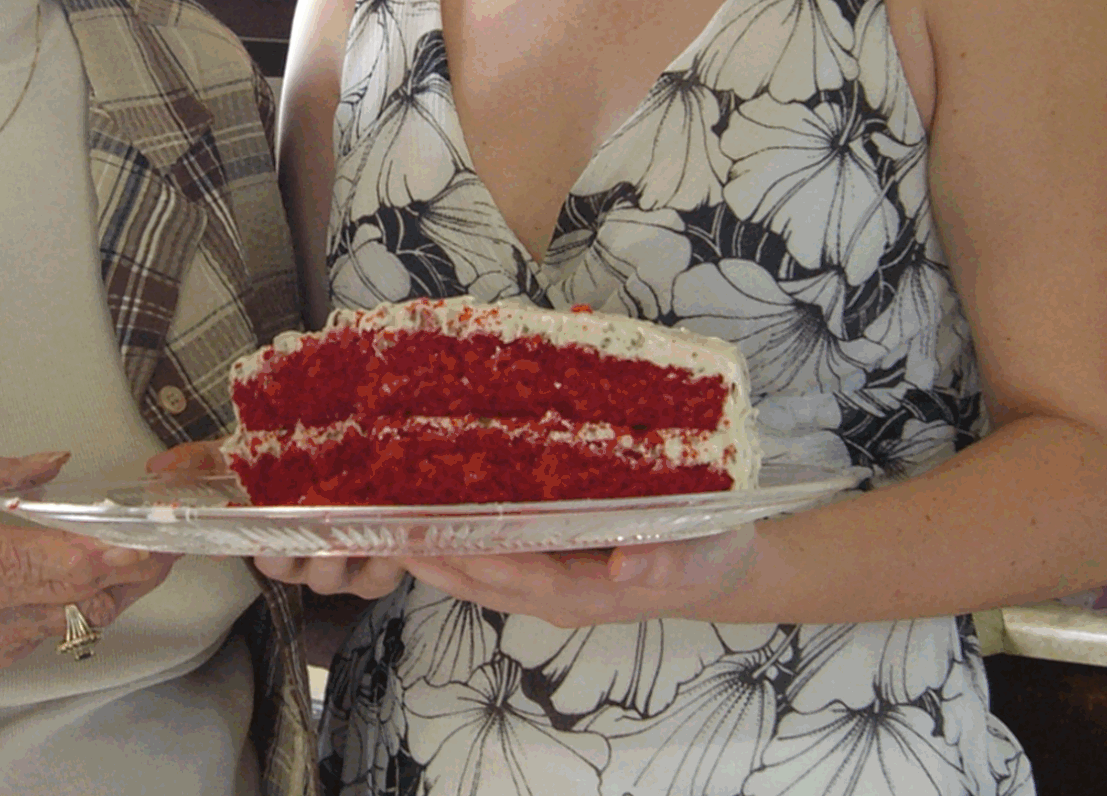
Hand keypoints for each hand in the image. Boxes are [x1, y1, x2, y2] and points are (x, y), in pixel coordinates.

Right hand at [0, 452, 178, 704]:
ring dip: (117, 590)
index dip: (98, 552)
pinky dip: (81, 607)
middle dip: (131, 568)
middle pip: (73, 592)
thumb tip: (52, 461)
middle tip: (170, 541)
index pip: (39, 561)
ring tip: (149, 557)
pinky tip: (96, 583)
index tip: (138, 534)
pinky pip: (51, 633)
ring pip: (73, 618)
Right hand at [147, 442, 406, 598]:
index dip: (257, 548)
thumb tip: (155, 470)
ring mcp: (342, 567)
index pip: (257, 551)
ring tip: (350, 532)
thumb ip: (204, 461)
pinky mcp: (380, 573)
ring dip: (340, 555)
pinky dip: (386, 560)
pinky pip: (379, 579)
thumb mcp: (253, 454)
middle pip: (295, 569)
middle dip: (298, 555)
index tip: (262, 538)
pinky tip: (392, 542)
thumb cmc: (305, 463)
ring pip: (333, 577)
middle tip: (309, 532)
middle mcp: (306, 558)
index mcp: (275, 538)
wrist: (375, 460)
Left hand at [399, 526, 759, 629]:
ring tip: (392, 518)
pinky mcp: (554, 565)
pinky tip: (439, 511)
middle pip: (487, 581)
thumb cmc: (713, 555)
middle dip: (437, 556)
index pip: (522, 578)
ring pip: (486, 573)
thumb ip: (670, 562)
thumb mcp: (706, 554)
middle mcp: (562, 595)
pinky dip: (466, 539)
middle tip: (385, 521)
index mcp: (593, 592)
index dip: (477, 560)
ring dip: (440, 551)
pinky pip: (500, 559)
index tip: (432, 538)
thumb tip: (625, 567)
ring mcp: (555, 582)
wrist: (720, 568)